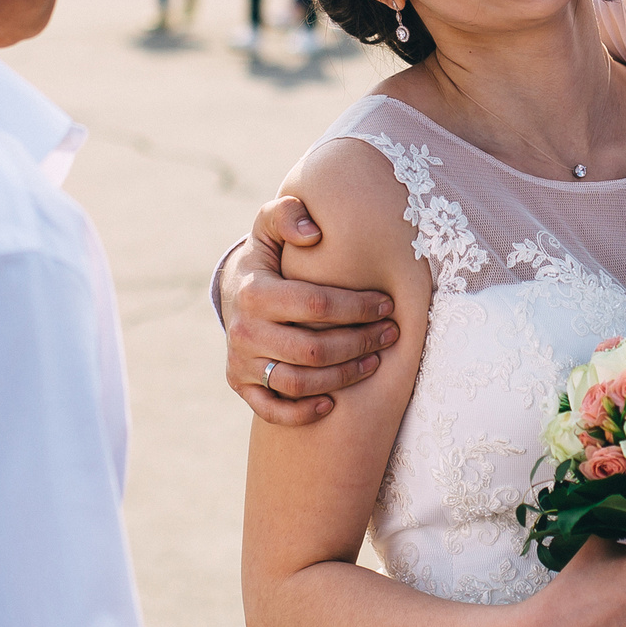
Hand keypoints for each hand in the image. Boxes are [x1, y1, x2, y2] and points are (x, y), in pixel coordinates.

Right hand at [223, 195, 397, 426]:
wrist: (234, 290)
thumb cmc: (269, 256)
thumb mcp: (270, 225)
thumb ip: (287, 214)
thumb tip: (314, 234)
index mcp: (254, 291)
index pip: (316, 304)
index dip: (357, 306)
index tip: (388, 304)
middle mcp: (243, 330)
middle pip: (312, 350)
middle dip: (359, 343)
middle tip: (391, 334)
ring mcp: (240, 361)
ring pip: (298, 383)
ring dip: (343, 377)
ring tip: (375, 362)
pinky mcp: (240, 384)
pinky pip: (272, 409)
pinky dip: (302, 412)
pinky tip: (332, 402)